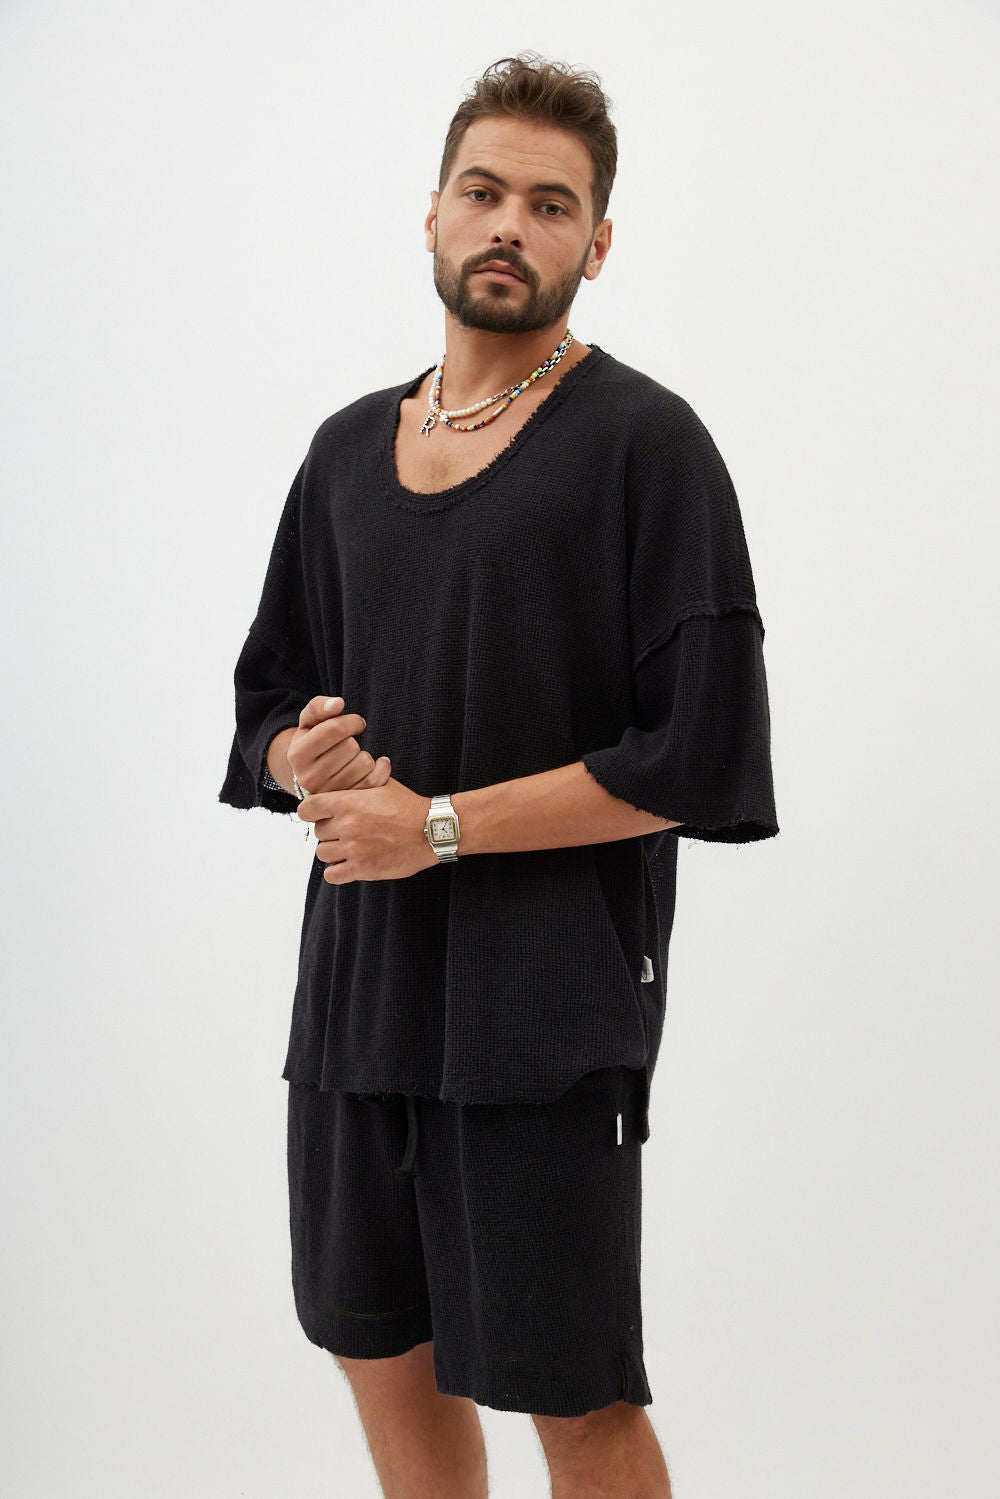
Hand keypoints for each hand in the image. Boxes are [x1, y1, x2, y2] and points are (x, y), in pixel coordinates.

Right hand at [288, 695, 390, 793]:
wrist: (309, 776)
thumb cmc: (312, 743)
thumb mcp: (308, 722)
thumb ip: (319, 707)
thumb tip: (338, 704)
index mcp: (297, 754)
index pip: (334, 729)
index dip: (352, 721)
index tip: (357, 723)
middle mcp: (309, 777)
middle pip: (350, 746)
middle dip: (355, 739)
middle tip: (350, 743)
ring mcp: (328, 794)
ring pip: (364, 762)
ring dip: (364, 755)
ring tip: (354, 758)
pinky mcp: (346, 803)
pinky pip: (374, 781)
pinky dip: (381, 769)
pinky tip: (377, 764)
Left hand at [297, 776, 438, 883]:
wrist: (432, 830)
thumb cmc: (409, 806)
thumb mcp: (384, 784)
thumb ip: (362, 779)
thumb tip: (356, 765)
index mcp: (347, 803)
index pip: (307, 809)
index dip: (311, 811)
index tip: (320, 814)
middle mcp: (346, 826)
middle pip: (318, 832)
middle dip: (329, 831)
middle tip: (345, 831)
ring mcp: (353, 849)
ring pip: (323, 853)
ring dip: (333, 851)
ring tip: (348, 848)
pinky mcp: (362, 869)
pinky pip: (332, 876)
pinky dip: (337, 871)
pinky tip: (348, 865)